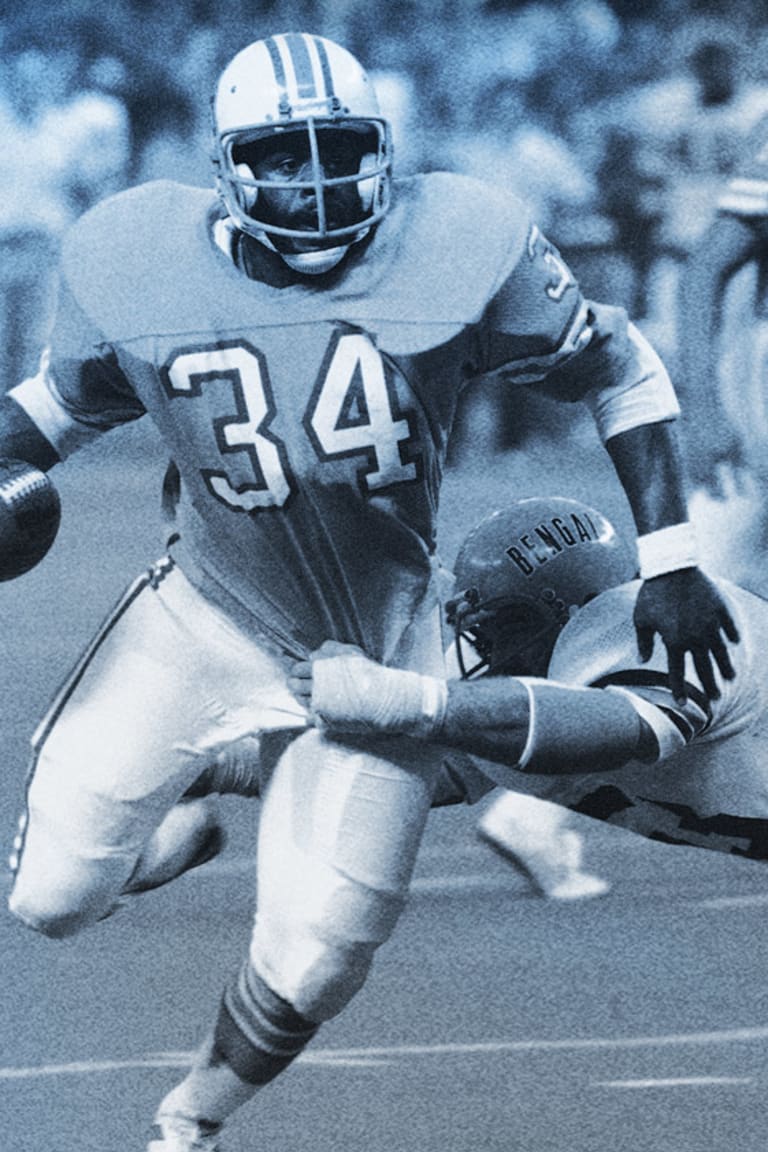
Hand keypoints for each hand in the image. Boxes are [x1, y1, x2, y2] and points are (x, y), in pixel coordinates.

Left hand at [288, 641, 438, 735]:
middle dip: (296, 685)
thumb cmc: (369, 673)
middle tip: (300, 686)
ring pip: (301, 702)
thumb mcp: (351, 653)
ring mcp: (319, 705)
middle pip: (294, 686)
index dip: (299, 671)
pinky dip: (311, 716)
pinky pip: (310, 719)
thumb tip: (313, 654)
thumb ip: (330, 649)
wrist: (382, 699)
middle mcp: (315, 687)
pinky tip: (318, 712)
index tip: (303, 673)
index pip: (297, 669)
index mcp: (319, 669)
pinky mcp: (325, 721)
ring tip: (311, 697)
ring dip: (303, 698)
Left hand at [634, 568, 739, 703]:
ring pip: (720, 650)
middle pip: (704, 667)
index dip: (680, 690)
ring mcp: (710, 623)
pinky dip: (732, 634)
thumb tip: (641, 660)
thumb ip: (643, 641)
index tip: (683, 704)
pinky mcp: (719, 609)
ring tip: (730, 677)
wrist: (671, 566)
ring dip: (725, 665)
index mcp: (674, 641)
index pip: (677, 672)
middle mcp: (695, 637)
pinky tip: (733, 642)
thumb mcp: (640, 618)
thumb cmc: (651, 593)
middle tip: (716, 699)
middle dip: (710, 685)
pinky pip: (728, 625)